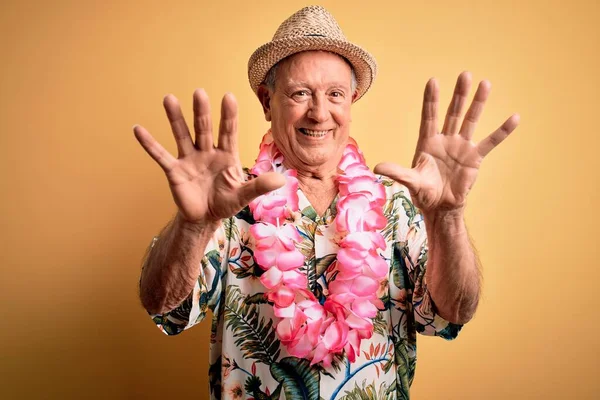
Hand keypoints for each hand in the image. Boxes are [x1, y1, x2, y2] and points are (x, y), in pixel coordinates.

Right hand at [134, 89, 284, 224]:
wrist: (204, 219)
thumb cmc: (225, 203)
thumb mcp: (243, 196)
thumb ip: (259, 186)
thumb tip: (283, 180)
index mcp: (226, 155)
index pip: (228, 132)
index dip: (229, 116)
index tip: (229, 96)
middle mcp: (207, 152)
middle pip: (204, 128)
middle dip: (201, 112)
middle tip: (199, 92)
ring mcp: (189, 159)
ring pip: (182, 135)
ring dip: (175, 118)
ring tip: (169, 98)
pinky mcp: (174, 171)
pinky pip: (160, 156)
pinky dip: (149, 144)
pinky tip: (138, 129)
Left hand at [374, 72, 519, 212]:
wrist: (440, 207)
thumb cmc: (423, 193)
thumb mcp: (410, 181)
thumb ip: (397, 172)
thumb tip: (377, 167)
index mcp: (427, 143)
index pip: (429, 116)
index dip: (431, 100)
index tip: (433, 81)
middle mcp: (445, 140)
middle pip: (453, 113)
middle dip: (458, 95)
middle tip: (465, 74)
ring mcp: (461, 147)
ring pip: (470, 121)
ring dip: (478, 103)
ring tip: (485, 84)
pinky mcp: (475, 158)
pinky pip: (491, 142)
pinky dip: (502, 131)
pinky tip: (514, 118)